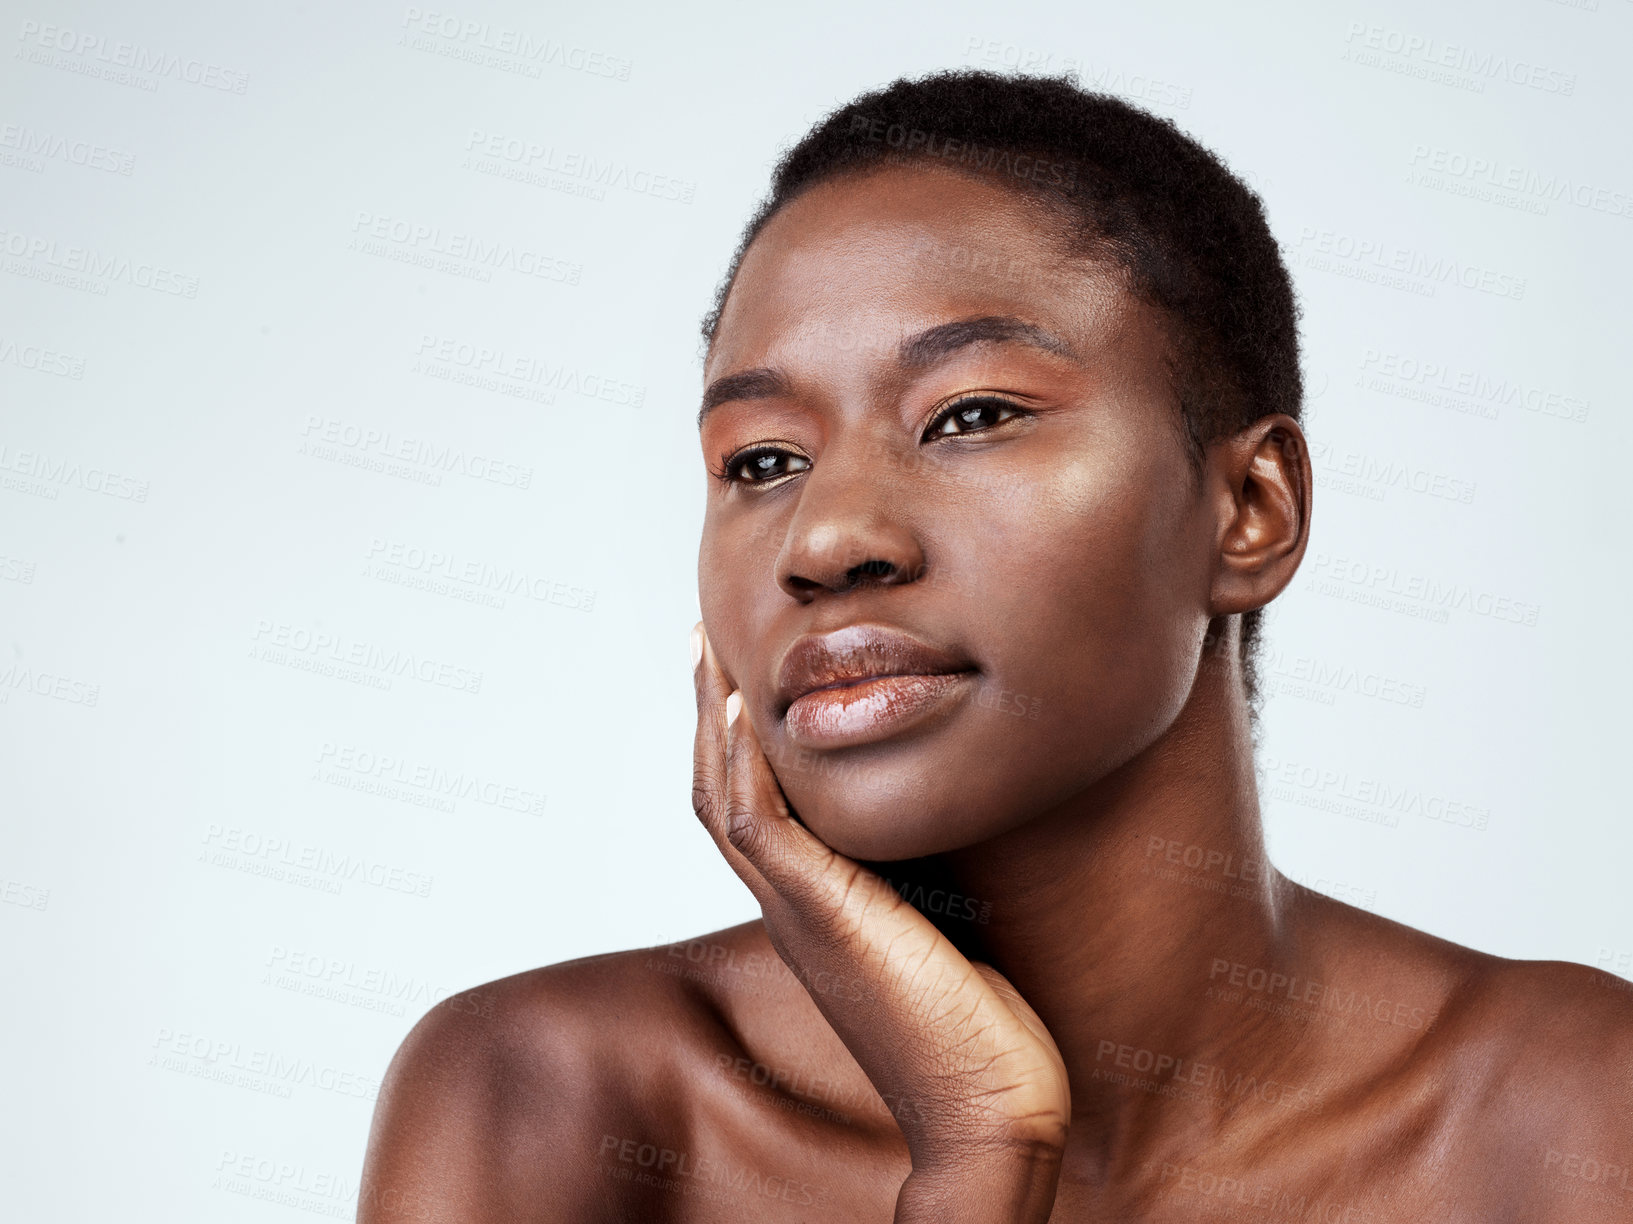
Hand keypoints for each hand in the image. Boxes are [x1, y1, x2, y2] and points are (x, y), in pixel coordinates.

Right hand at [690, 623, 1070, 1222]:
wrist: (989, 1107)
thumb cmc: (983, 1028)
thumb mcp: (950, 920)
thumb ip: (927, 870)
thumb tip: (950, 809)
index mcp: (816, 905)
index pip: (755, 807)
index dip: (737, 740)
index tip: (743, 674)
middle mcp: (791, 904)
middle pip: (720, 789)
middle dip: (710, 710)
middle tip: (703, 639)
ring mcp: (797, 910)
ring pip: (723, 797)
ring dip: (711, 717)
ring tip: (708, 648)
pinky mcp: (819, 915)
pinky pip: (758, 824)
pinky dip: (743, 760)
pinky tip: (742, 705)